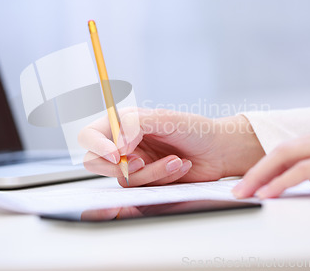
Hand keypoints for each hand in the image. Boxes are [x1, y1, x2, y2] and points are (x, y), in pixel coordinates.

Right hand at [78, 108, 264, 186]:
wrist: (218, 151)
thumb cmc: (196, 129)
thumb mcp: (167, 119)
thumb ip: (136, 126)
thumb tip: (118, 145)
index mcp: (123, 123)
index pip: (90, 135)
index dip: (97, 146)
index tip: (118, 155)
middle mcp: (125, 144)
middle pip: (96, 162)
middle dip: (120, 167)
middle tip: (141, 162)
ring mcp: (135, 164)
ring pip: (123, 179)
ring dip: (151, 173)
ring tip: (175, 161)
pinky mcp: (147, 181)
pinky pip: (143, 188)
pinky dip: (162, 179)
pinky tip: (180, 167)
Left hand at [232, 120, 309, 198]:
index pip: (291, 149)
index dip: (267, 166)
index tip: (251, 182)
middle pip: (282, 150)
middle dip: (256, 170)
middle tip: (238, 189)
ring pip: (288, 156)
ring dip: (261, 176)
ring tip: (244, 193)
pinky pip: (307, 170)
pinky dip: (283, 182)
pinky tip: (269, 194)